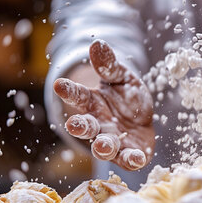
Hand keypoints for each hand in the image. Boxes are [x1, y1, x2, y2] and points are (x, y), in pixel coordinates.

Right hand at [53, 40, 154, 169]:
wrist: (142, 118)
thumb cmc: (126, 96)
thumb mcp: (121, 77)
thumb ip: (109, 65)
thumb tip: (97, 43)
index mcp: (92, 103)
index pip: (77, 96)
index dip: (68, 91)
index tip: (59, 83)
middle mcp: (98, 124)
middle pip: (86, 127)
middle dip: (80, 126)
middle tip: (75, 124)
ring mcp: (112, 141)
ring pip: (103, 147)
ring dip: (103, 147)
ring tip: (103, 145)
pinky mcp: (128, 154)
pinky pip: (128, 159)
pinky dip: (132, 160)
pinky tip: (137, 158)